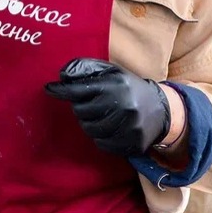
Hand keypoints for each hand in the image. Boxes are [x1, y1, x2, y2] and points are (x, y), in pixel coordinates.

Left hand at [44, 58, 170, 155]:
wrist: (162, 109)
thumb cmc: (128, 88)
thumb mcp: (111, 71)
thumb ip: (86, 68)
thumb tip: (62, 75)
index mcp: (115, 85)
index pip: (79, 90)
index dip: (61, 90)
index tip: (49, 89)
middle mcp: (123, 105)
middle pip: (81, 111)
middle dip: (81, 108)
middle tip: (91, 104)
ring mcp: (128, 126)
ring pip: (89, 129)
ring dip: (89, 123)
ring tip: (101, 115)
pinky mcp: (132, 143)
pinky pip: (101, 144)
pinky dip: (99, 137)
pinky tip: (108, 128)